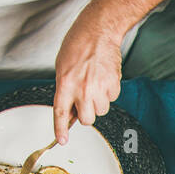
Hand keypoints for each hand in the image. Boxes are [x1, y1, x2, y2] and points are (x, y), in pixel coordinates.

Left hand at [53, 16, 123, 143]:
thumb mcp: (63, 68)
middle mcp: (83, 89)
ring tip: (95, 83)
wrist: (98, 33)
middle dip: (86, 114)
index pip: (60, 112)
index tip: (61, 140)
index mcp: (65, 84)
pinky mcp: (113, 86)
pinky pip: (112, 99)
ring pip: (101, 110)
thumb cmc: (78, 46)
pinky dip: (109, 92)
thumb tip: (69, 111)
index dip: (61, 129)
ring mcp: (99, 89)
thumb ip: (65, 91)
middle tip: (85, 101)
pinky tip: (104, 78)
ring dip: (98, 102)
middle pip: (87, 119)